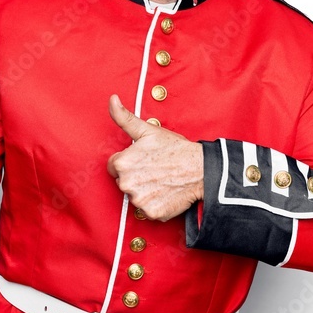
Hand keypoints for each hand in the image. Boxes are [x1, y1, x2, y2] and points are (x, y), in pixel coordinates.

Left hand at [107, 95, 203, 220]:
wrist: (200, 169)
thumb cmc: (174, 148)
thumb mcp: (148, 130)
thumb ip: (124, 117)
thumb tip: (112, 99)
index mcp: (122, 163)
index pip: (113, 167)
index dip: (128, 162)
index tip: (143, 160)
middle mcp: (127, 184)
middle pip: (123, 182)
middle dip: (135, 177)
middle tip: (154, 169)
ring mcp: (139, 200)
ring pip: (135, 197)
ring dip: (145, 191)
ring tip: (161, 180)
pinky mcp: (152, 213)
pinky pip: (148, 210)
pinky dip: (156, 204)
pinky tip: (166, 192)